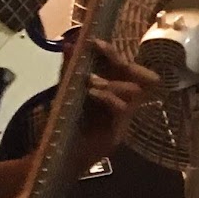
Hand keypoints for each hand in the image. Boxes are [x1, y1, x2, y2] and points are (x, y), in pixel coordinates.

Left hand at [73, 38, 162, 171]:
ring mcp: (123, 119)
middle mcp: (124, 103)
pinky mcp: (116, 133)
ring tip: (90, 81)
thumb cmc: (64, 125)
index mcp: (115, 92)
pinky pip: (122, 109)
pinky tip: (92, 94)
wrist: (56, 156)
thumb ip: (69, 70)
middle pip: (141, 76)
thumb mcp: (66, 92)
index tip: (96, 41)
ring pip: (134, 91)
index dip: (115, 53)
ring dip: (112, 82)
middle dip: (120, 60)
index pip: (126, 68)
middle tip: (101, 48)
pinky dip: (108, 97)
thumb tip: (68, 43)